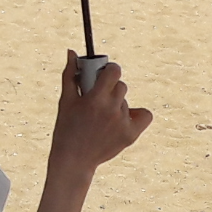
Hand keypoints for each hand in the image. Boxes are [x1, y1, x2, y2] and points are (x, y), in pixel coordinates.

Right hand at [51, 51, 153, 169]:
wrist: (74, 160)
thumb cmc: (66, 128)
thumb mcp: (66, 101)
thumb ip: (70, 74)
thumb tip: (72, 52)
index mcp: (95, 98)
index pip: (114, 71)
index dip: (109, 71)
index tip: (104, 76)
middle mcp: (111, 109)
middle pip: (122, 86)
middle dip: (111, 89)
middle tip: (100, 99)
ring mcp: (122, 123)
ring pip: (127, 103)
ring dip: (117, 106)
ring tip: (103, 118)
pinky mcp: (131, 135)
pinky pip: (145, 115)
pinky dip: (136, 116)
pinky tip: (122, 120)